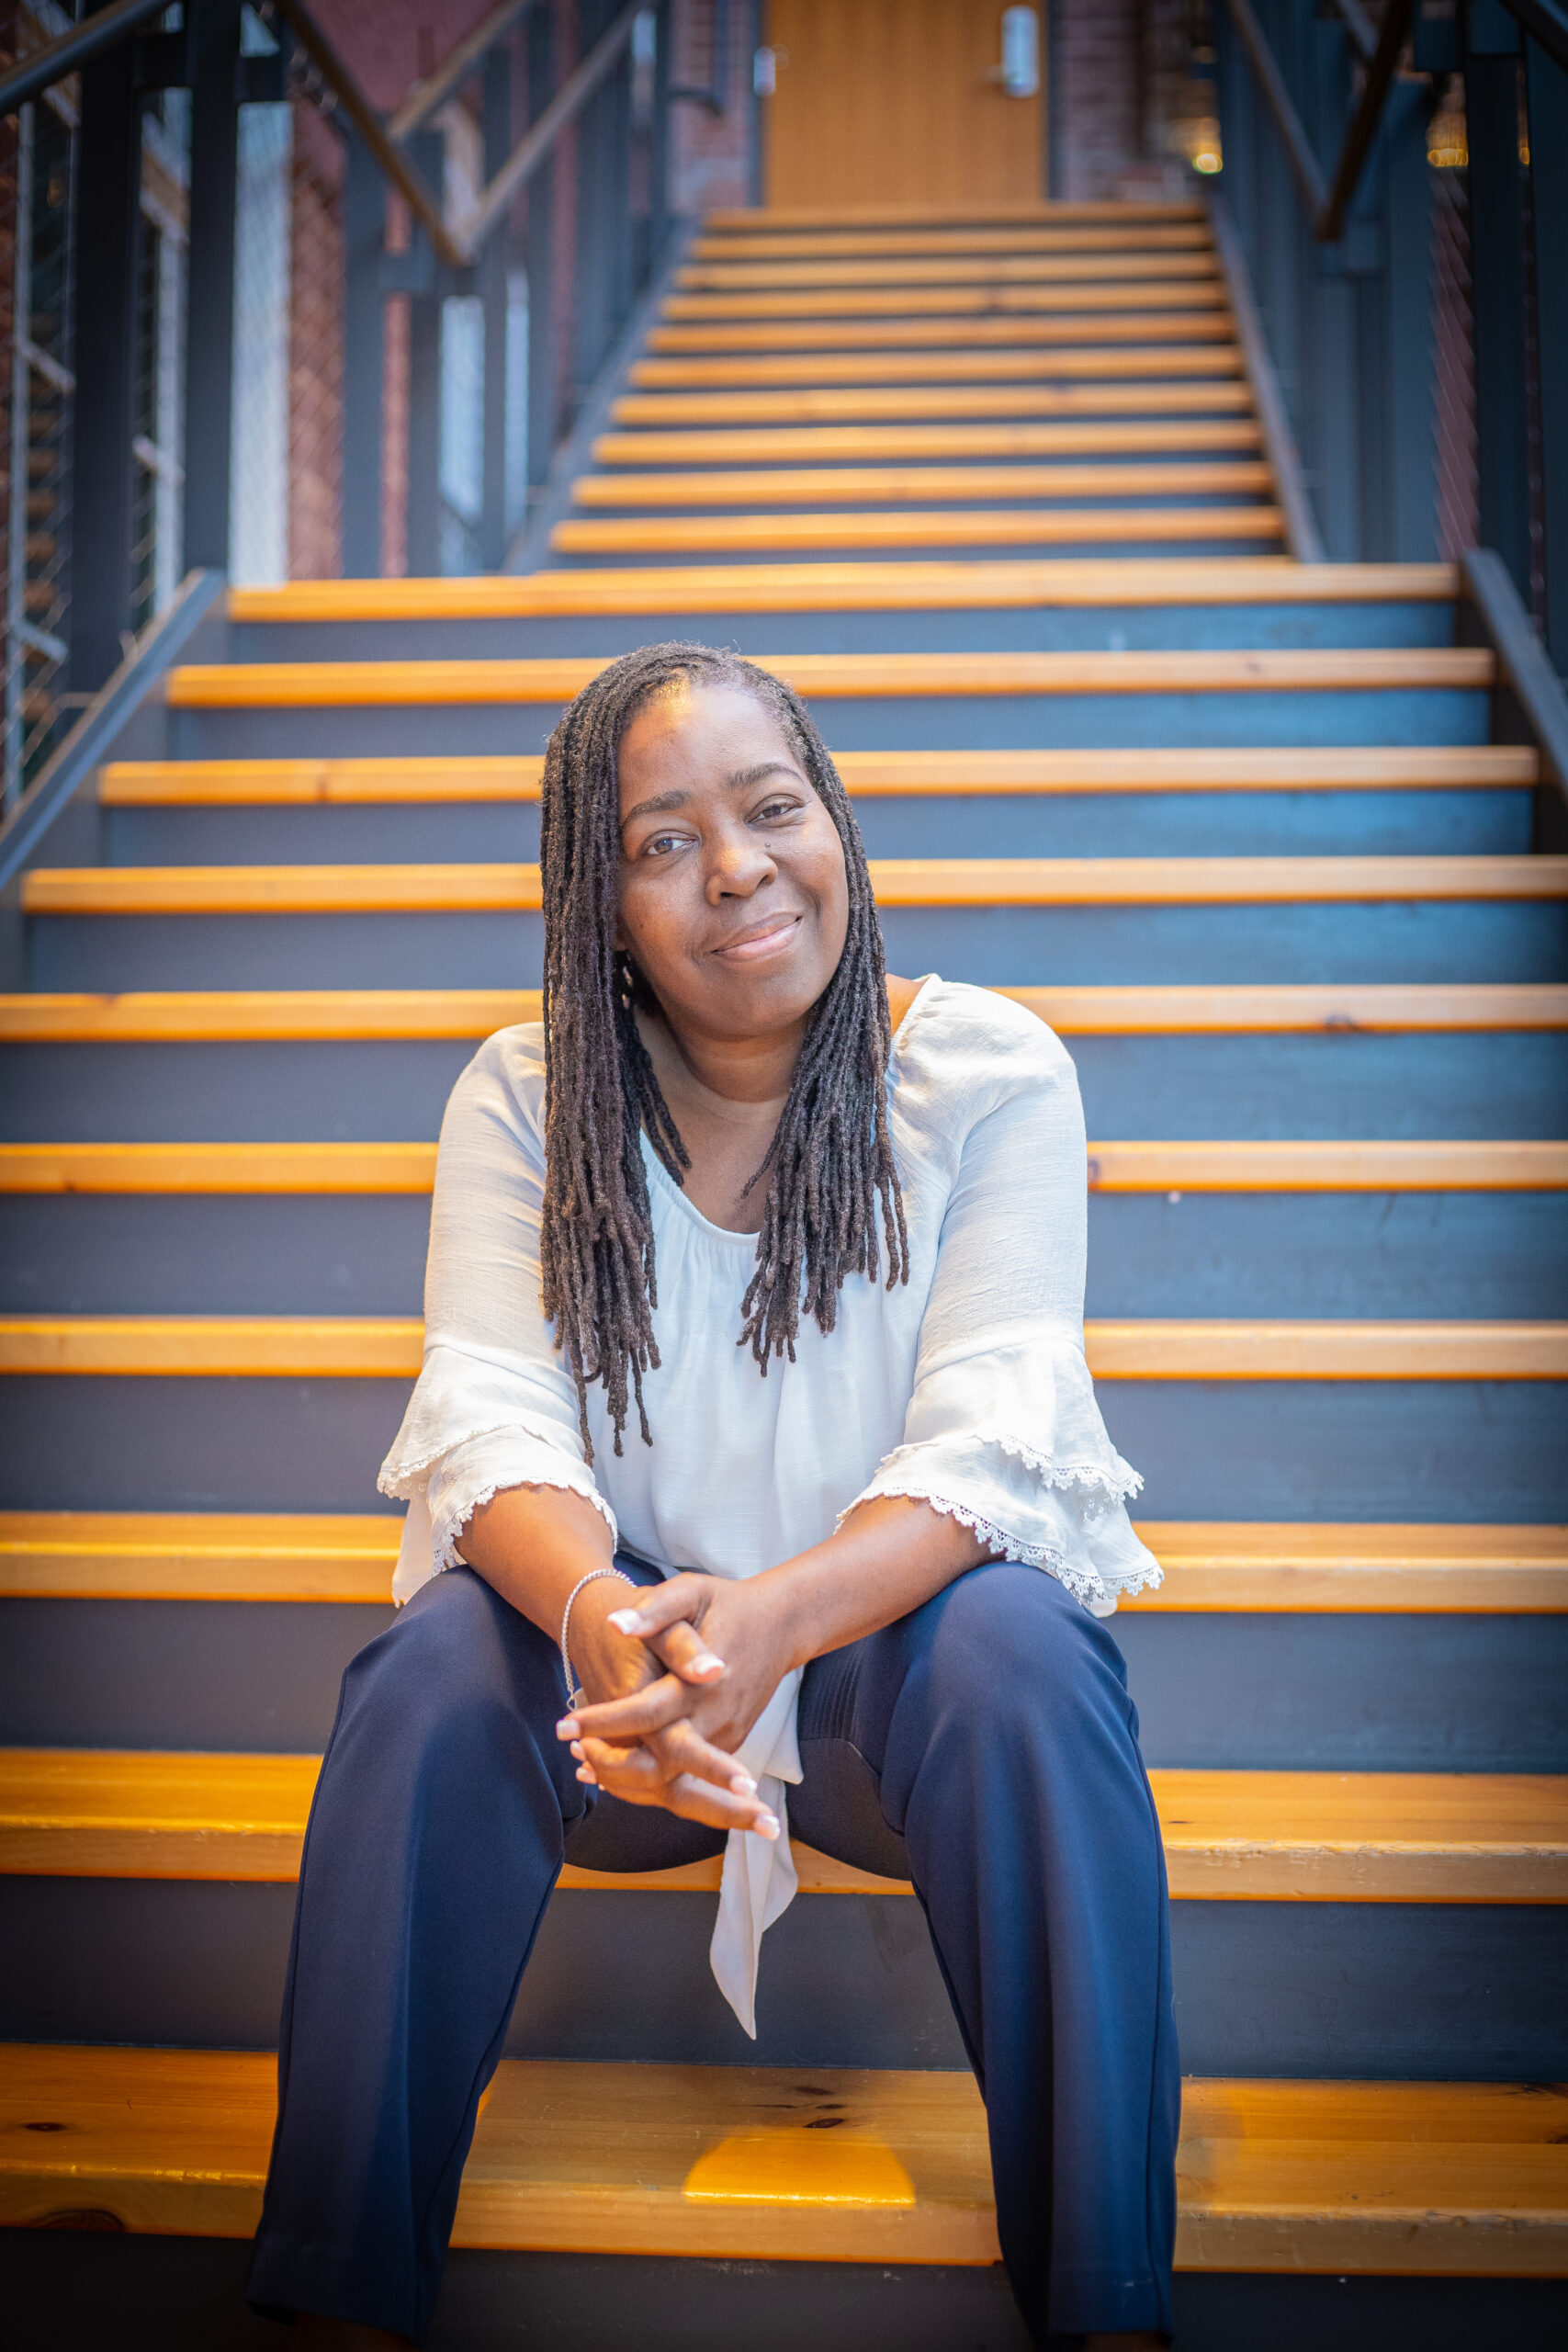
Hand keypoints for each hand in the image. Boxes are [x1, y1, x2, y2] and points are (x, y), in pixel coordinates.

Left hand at [558, 1575, 794, 1833]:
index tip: (564, 1726)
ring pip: (672, 1783)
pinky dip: (648, 1779)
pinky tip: (614, 1768)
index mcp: (702, 1684)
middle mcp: (716, 1718)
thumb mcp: (691, 1592)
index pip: (646, 1714)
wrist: (780, 1625)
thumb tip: (615, 1625)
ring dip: (625, 1779)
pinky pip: (686, 1776)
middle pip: (659, 1765)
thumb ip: (655, 1610)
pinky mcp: (728, 1744)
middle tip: (573, 1749)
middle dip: (610, 1765)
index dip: (602, 1722)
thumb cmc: (729, 1605)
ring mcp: (726, 1737)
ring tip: (583, 1761)